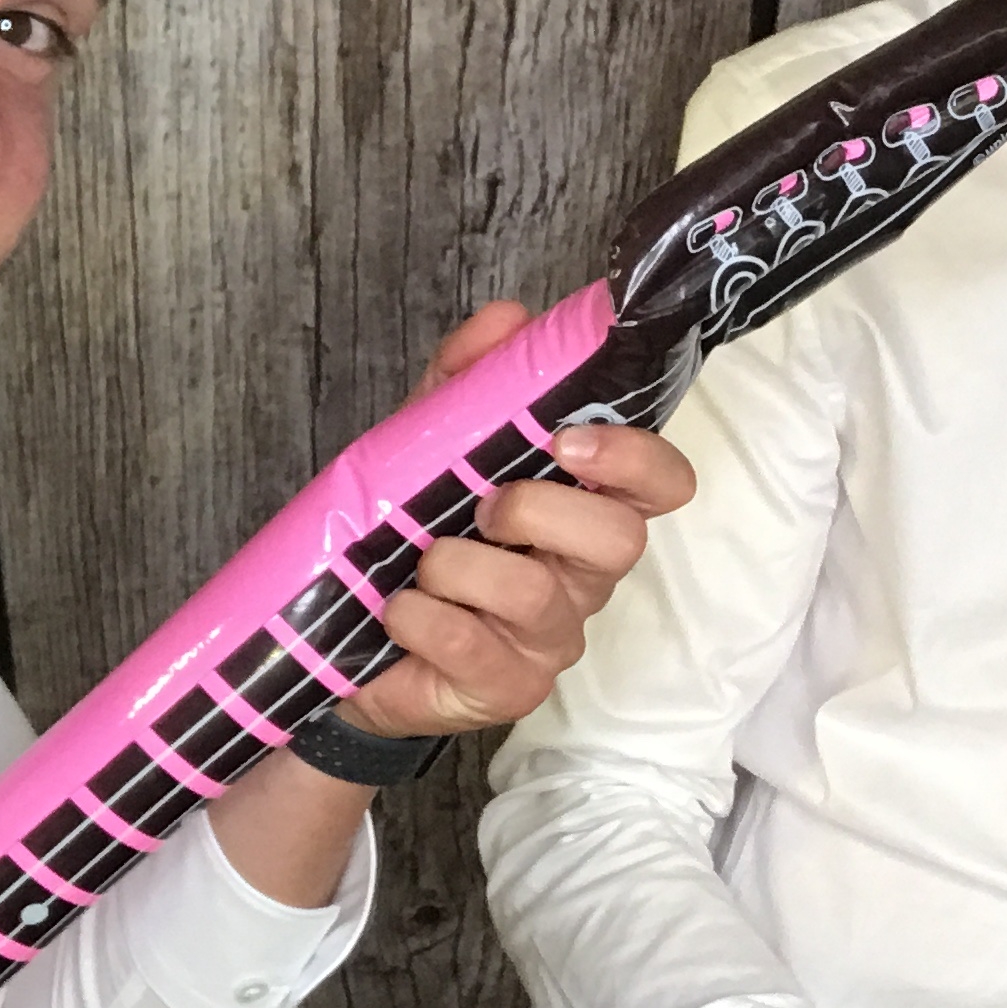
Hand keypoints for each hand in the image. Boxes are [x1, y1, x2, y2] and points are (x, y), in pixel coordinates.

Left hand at [334, 303, 696, 740]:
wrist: (344, 641)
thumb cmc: (408, 539)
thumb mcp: (426, 445)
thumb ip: (464, 382)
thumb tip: (508, 318)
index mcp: (583, 509)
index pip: (663, 484)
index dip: (635, 458)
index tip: (567, 438)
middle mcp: (584, 576)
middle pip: (621, 540)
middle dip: (539, 510)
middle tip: (481, 508)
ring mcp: (553, 638)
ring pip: (536, 592)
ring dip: (458, 566)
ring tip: (421, 567)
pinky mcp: (511, 689)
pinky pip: (474, 645)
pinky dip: (420, 616)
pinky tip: (397, 611)